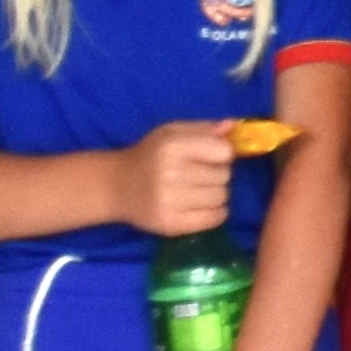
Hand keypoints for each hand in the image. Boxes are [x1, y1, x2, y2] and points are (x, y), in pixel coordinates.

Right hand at [115, 122, 237, 236]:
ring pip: (221, 198)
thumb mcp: (171, 132)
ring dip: (216, 193)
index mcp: (172, 146)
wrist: (117, 186)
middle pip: (224, 176)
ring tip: (199, 189)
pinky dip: (215, 212)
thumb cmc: (150, 154)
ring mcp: (170, 202)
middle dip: (218, 174)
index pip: (224, 152)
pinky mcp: (170, 224)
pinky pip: (214, 219)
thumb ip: (204, 128)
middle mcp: (170, 174)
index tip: (212, 156)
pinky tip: (202, 205)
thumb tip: (233, 126)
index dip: (222, 153)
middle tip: (201, 174)